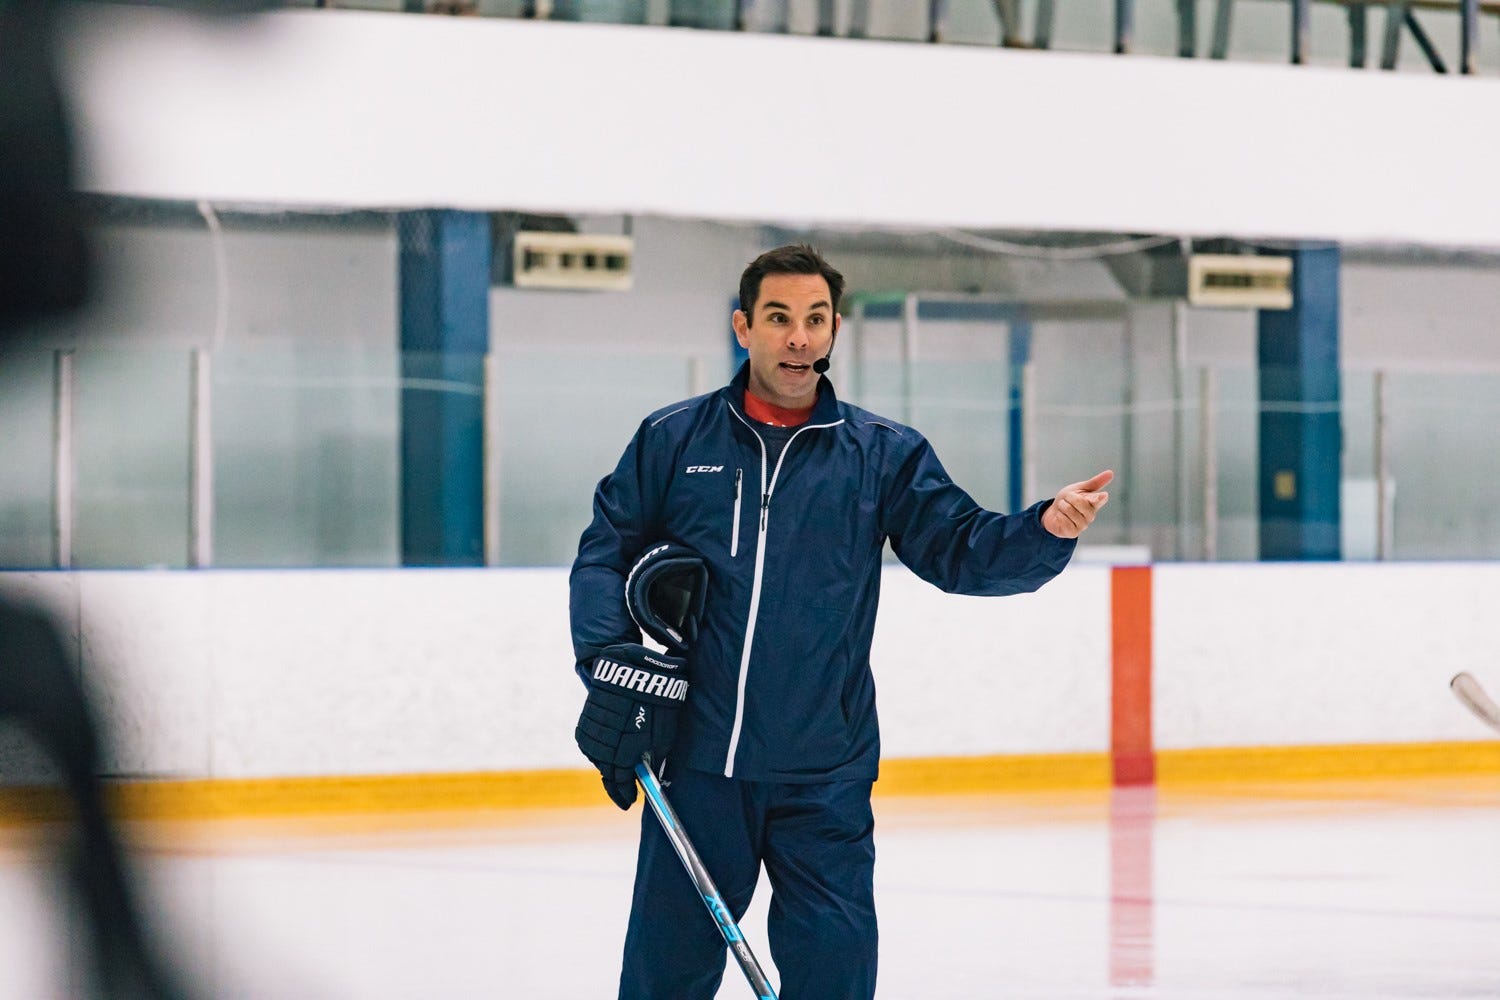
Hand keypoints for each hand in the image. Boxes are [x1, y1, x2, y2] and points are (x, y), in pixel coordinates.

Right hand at [574, 643, 688, 809]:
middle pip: (605, 770)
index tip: (628, 803)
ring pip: (594, 755)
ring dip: (604, 764)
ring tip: (614, 771)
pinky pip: (589, 739)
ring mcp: (594, 729)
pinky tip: (603, 750)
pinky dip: (596, 747)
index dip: (624, 794)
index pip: (620, 782)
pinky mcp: (588, 714)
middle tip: (622, 791)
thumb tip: (649, 772)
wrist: (637, 668)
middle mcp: (604, 743)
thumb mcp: (664, 735)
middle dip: (613, 782)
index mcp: (623, 752)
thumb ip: (654, 757)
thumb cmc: (658, 702)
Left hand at [1042, 470, 1112, 538]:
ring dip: (1062, 506)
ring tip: (1063, 508)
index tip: (1103, 495)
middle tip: (1066, 499)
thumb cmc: (1068, 500)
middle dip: (1068, 497)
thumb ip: (1095, 483)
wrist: (1053, 513)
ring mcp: (1083, 525)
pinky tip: (1060, 517)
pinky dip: (1058, 516)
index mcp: (1095, 502)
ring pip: (1069, 510)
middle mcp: (1091, 515)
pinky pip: (1064, 520)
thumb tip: (1111, 473)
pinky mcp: (1074, 533)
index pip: (1100, 499)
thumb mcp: (1079, 488)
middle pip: (1079, 501)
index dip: (1100, 498)